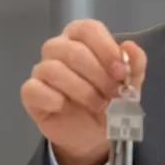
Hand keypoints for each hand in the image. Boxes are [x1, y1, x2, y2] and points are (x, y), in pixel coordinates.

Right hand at [20, 19, 146, 164]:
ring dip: (81, 90)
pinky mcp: (31, 93)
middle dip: (97, 75)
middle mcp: (58, 49)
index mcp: (81, 39)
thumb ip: (134, 65)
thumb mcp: (130, 85)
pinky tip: (68, 108)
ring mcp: (41, 70)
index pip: (88, 29)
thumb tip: (130, 48)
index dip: (105, 48)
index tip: (121, 72)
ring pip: (53, 69)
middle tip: (114, 94)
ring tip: (99, 105)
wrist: (93, 135)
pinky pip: (35, 89)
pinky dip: (55, 100)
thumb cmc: (109, 101)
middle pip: (72, 50)